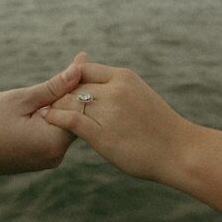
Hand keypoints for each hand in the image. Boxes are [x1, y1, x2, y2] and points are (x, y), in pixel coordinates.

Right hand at [0, 53, 86, 185]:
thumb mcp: (21, 99)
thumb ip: (55, 86)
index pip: (83, 108)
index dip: (82, 83)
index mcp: (53, 142)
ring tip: (59, 81)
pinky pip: (54, 133)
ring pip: (66, 124)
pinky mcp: (41, 159)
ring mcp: (49, 159)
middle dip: (74, 92)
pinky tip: (45, 101)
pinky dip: (52, 116)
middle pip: (78, 118)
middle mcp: (56, 155)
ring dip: (62, 104)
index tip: (81, 62)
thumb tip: (80, 67)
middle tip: (72, 66)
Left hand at [43, 61, 196, 181]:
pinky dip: (55, 118)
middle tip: (44, 103)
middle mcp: (114, 89)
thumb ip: (117, 90)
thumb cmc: (160, 129)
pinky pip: (69, 119)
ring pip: (68, 101)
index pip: (85, 70)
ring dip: (53, 107)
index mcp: (123, 77)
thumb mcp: (139, 97)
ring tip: (42, 113)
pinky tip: (48, 121)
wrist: (179, 151)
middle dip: (58, 95)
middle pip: (73, 85)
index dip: (69, 80)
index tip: (62, 92)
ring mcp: (107, 110)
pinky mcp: (100, 132)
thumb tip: (98, 90)